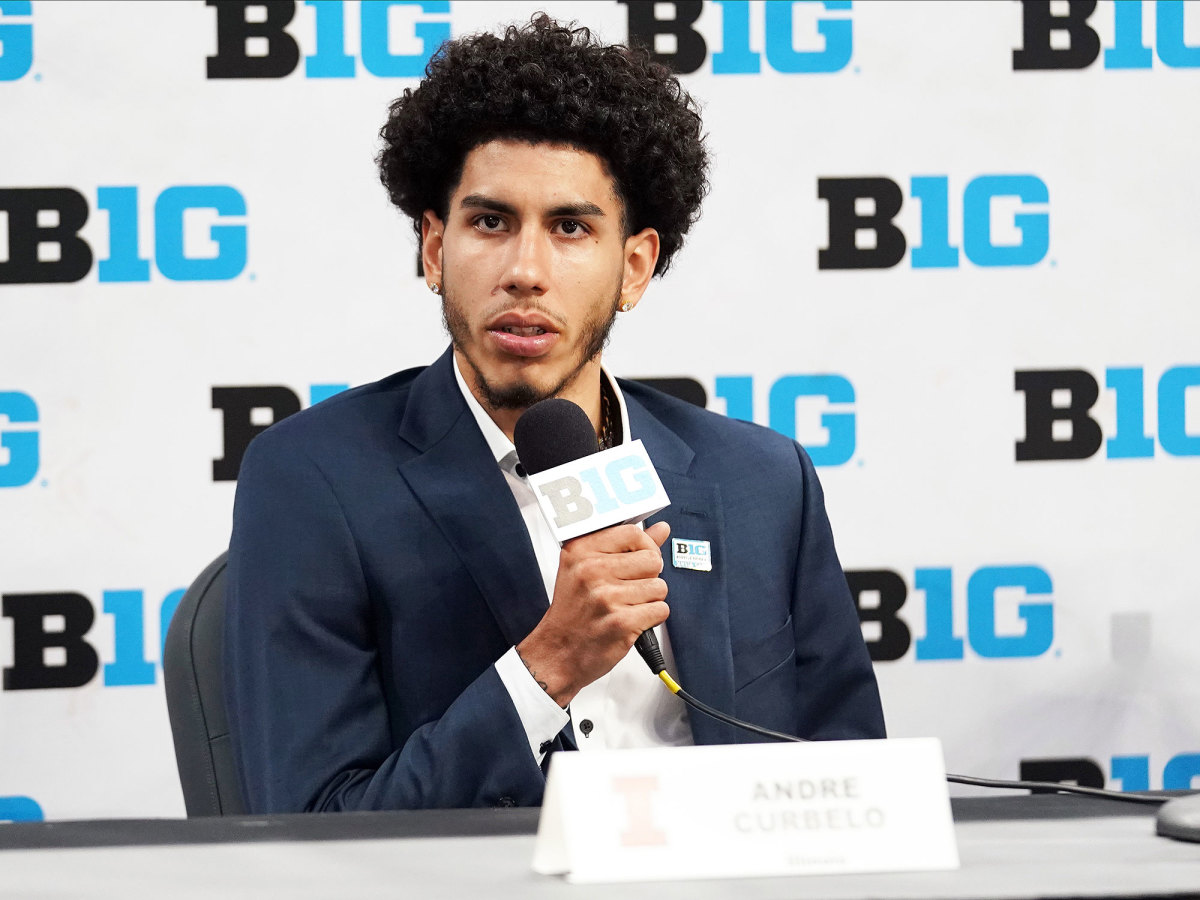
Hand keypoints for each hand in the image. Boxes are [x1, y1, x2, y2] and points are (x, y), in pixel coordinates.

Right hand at [516, 521, 670, 706]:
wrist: (557, 653)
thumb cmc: (573, 613)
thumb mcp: (587, 569)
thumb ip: (626, 546)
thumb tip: (661, 529)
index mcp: (580, 551)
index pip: (633, 533)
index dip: (645, 547)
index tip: (640, 559)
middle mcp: (591, 570)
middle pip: (652, 559)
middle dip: (648, 576)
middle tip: (628, 590)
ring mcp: (606, 596)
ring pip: (659, 586)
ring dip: (650, 600)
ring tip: (627, 607)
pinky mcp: (622, 622)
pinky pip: (661, 609)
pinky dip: (652, 619)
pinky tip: (631, 622)